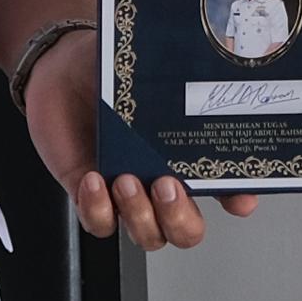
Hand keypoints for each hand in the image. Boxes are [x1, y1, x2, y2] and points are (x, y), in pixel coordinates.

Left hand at [17, 24, 255, 247]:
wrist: (61, 70)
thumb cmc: (109, 71)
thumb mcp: (148, 69)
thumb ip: (178, 73)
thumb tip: (207, 65)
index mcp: (185, 153)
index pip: (225, 188)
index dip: (238, 200)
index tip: (240, 198)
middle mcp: (161, 180)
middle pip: (186, 230)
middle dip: (181, 220)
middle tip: (167, 185)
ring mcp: (127, 193)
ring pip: (148, 235)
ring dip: (141, 217)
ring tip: (126, 179)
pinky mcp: (91, 196)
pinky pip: (99, 224)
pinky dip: (98, 209)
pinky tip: (95, 180)